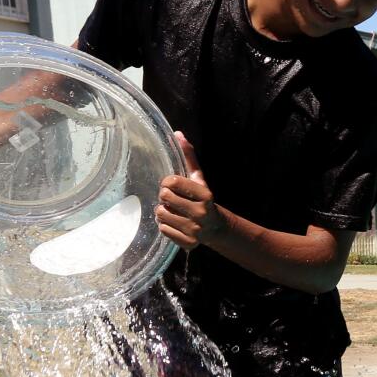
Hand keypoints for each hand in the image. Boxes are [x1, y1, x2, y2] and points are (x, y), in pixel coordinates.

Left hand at [156, 133, 224, 251]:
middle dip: (164, 197)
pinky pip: (163, 229)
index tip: (171, 185)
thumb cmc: (202, 199)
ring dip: (163, 211)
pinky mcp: (188, 243)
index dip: (167, 182)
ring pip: (161, 214)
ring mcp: (195, 230)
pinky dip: (165, 225)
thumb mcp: (198, 179)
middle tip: (171, 199)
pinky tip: (174, 223)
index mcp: (205, 194)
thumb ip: (189, 157)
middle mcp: (201, 212)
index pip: (171, 182)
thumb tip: (177, 134)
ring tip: (172, 211)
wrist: (215, 228)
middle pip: (164, 197)